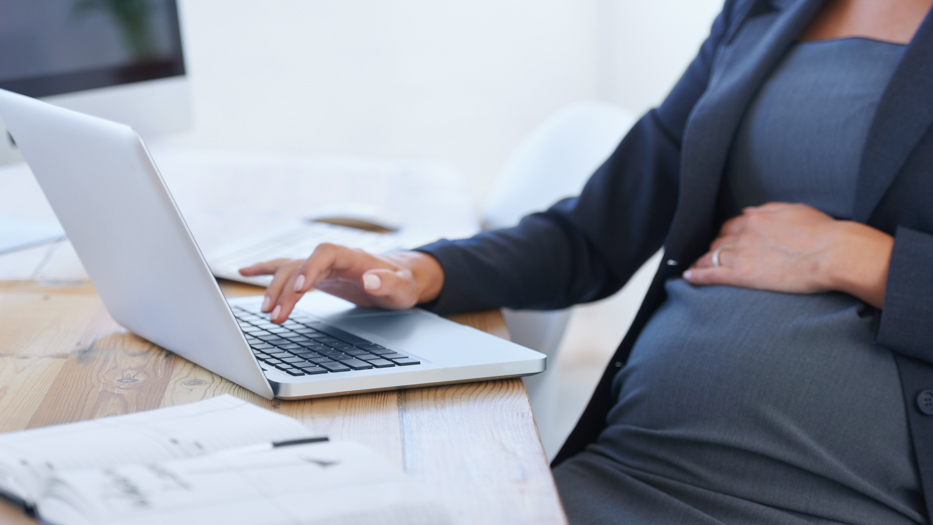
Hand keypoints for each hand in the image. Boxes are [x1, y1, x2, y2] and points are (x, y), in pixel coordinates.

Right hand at [238, 244, 444, 322]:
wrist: (400, 277)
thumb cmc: (402, 283)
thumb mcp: (403, 288)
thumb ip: (388, 283)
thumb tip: (371, 279)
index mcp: (354, 256)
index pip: (326, 253)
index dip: (310, 267)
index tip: (299, 288)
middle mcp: (333, 257)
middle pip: (301, 265)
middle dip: (286, 289)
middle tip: (276, 316)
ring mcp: (322, 265)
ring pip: (290, 270)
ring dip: (275, 289)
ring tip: (267, 313)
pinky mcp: (315, 274)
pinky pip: (286, 268)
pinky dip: (265, 270)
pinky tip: (244, 272)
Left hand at [683, 202, 893, 308]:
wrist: (834, 252)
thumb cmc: (823, 232)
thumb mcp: (795, 211)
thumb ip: (769, 210)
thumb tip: (748, 211)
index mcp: (757, 218)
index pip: (730, 226)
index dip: (725, 234)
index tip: (724, 240)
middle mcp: (745, 234)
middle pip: (719, 241)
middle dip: (714, 248)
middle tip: (710, 256)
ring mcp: (742, 254)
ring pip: (711, 257)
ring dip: (701, 262)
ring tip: (694, 268)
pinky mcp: (743, 275)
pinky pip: (711, 274)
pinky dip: (697, 275)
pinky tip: (688, 277)